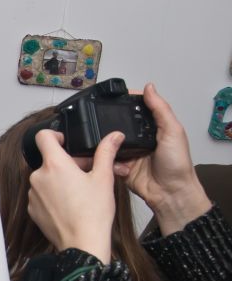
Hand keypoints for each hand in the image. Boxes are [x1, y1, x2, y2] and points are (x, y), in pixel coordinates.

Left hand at [27, 129, 120, 263]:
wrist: (82, 243)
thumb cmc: (93, 214)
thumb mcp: (104, 178)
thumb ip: (106, 152)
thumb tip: (113, 137)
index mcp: (55, 165)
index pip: (43, 136)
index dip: (55, 135)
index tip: (65, 142)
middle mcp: (38, 177)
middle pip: (49, 160)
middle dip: (67, 163)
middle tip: (85, 173)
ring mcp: (32, 194)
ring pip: (45, 178)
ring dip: (59, 180)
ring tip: (79, 192)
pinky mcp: (32, 209)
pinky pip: (41, 194)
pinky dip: (53, 195)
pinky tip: (69, 204)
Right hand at [115, 83, 209, 234]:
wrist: (169, 193)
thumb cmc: (177, 164)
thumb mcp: (173, 131)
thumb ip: (160, 109)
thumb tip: (149, 87)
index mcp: (153, 128)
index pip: (137, 110)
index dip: (126, 103)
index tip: (112, 98)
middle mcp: (139, 139)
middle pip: (119, 125)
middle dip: (110, 124)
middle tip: (102, 122)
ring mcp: (128, 152)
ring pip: (109, 143)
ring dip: (107, 144)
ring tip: (107, 144)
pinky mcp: (120, 167)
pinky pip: (107, 160)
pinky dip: (108, 160)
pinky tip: (115, 161)